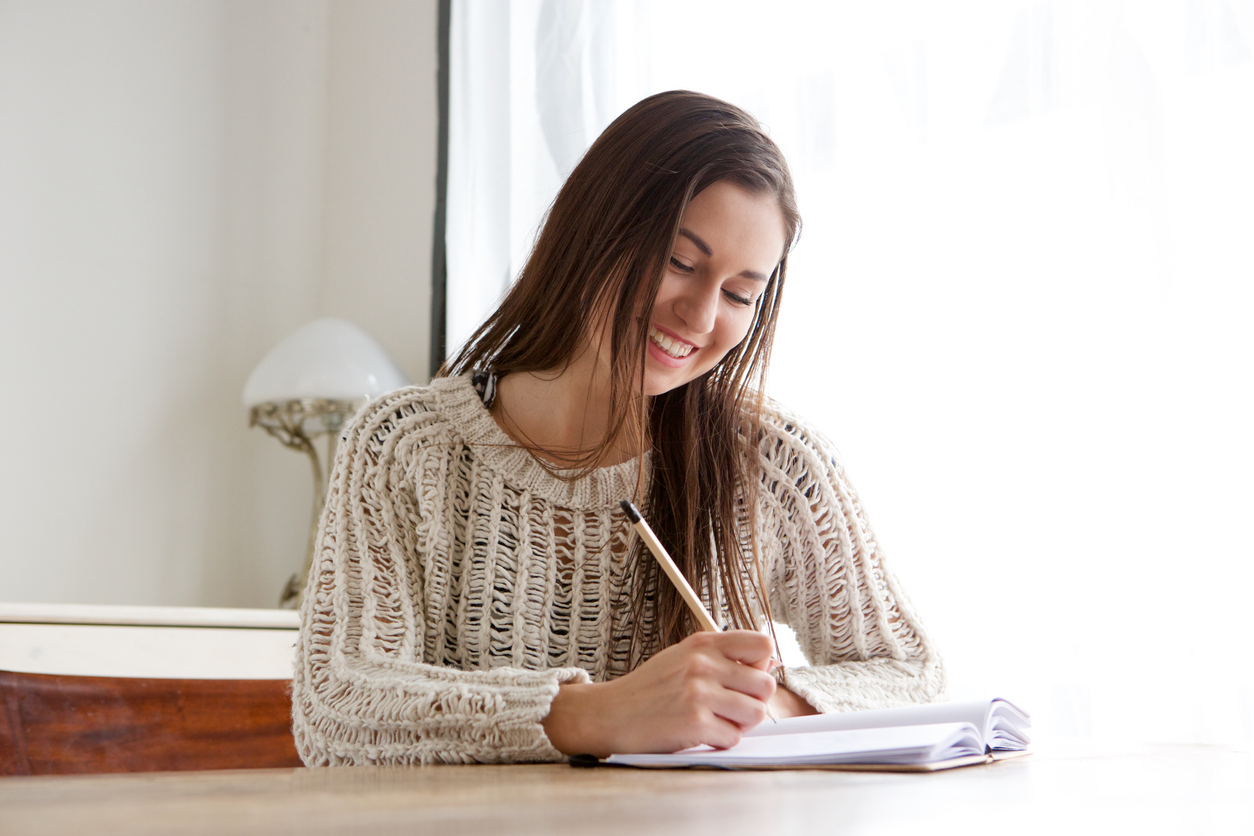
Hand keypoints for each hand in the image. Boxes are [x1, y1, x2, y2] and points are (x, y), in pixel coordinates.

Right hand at [541, 630, 775, 756]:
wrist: (611, 713)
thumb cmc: (650, 688)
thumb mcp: (683, 657)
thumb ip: (720, 657)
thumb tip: (766, 667)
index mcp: (704, 643)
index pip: (763, 644)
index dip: (761, 665)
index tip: (746, 678)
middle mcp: (704, 664)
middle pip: (766, 685)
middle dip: (754, 701)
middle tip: (731, 708)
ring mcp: (700, 693)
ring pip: (756, 713)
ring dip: (739, 724)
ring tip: (716, 721)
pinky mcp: (695, 723)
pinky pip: (733, 738)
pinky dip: (720, 741)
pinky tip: (699, 733)